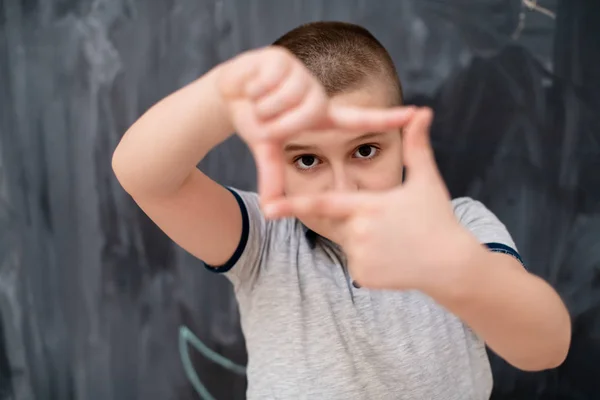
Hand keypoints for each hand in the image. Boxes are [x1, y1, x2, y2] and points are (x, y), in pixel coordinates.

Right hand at [217, 46, 414, 204]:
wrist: (228, 94)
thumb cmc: (254, 120)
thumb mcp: (266, 149)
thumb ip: (272, 177)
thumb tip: (271, 211)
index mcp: (320, 115)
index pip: (360, 119)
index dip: (389, 117)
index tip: (420, 114)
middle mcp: (316, 94)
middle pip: (301, 117)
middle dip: (274, 123)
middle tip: (265, 117)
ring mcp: (301, 74)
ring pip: (283, 101)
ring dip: (261, 106)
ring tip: (259, 100)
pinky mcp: (282, 58)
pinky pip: (268, 83)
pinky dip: (252, 88)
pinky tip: (252, 83)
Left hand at [265, 108, 477, 291]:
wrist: (452, 264)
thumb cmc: (438, 219)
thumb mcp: (426, 180)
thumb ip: (417, 146)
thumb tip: (423, 111)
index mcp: (368, 205)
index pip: (323, 203)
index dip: (293, 204)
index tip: (267, 206)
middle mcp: (358, 232)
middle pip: (341, 221)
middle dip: (358, 220)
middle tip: (390, 225)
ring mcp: (359, 256)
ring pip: (348, 243)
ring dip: (364, 239)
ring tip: (396, 241)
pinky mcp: (362, 276)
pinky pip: (356, 263)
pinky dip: (370, 260)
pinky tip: (394, 258)